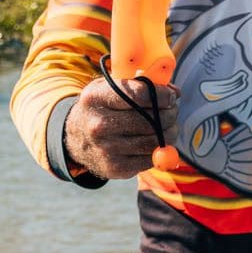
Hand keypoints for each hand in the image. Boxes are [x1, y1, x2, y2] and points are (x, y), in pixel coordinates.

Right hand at [64, 76, 179, 178]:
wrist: (76, 138)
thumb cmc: (103, 107)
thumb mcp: (112, 87)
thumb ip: (143, 84)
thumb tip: (175, 93)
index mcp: (96, 98)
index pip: (140, 95)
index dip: (163, 95)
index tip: (171, 96)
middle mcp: (98, 125)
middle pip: (151, 120)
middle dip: (170, 113)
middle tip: (173, 110)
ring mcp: (105, 149)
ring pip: (155, 141)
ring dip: (170, 132)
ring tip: (168, 125)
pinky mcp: (114, 168)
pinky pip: (151, 158)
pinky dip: (160, 149)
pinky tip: (154, 141)